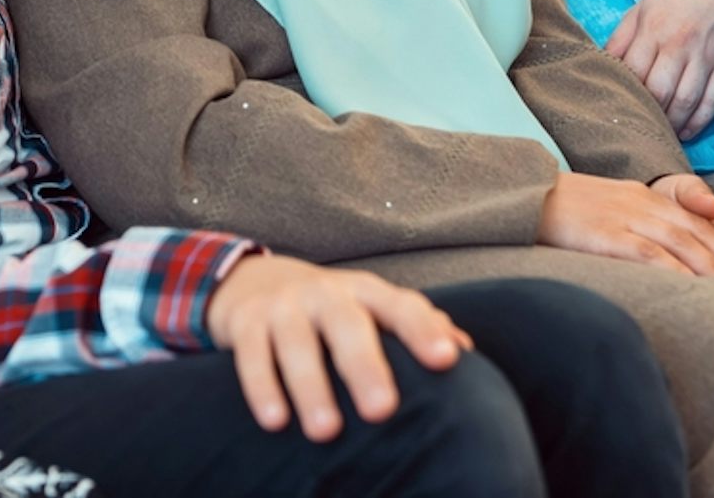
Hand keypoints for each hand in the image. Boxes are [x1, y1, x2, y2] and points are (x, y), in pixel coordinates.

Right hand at [204, 256, 469, 441]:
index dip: (424, 331)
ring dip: (311, 387)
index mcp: (366, 291)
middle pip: (347, 324)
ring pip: (297, 344)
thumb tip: (466, 351)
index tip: (447, 361)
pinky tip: (275, 420)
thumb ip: (416, 325)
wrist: (255, 282)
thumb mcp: (372, 309)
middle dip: (365, 366)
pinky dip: (262, 388)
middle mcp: (326, 293)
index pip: (401, 306)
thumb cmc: (333, 311)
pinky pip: (252, 356)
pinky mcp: (246, 323)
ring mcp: (284, 306)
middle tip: (382, 410)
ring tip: (326, 431)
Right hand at [537, 171, 713, 282]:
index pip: (697, 220)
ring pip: (681, 243)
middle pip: (697, 232)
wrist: (525, 193)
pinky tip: (693, 288)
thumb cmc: (564, 209)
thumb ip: (638, 222)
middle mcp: (642, 204)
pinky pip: (648, 253)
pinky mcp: (607, 235)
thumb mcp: (608, 208)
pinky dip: (675, 270)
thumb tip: (664, 255)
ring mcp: (625, 218)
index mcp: (644, 196)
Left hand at [607, 0, 713, 138]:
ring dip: (671, 123)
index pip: (634, 71)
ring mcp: (705, 57)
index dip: (625, 93)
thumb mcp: (639, 11)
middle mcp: (679, 43)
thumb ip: (618, 40)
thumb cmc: (673, 4)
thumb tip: (599, 67)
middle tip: (639, 125)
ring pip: (685, 100)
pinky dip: (697, 122)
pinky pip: (712, 102)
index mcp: (653, 29)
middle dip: (648, 112)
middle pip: (659, 90)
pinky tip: (685, 132)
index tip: (619, 105)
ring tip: (660, 133)